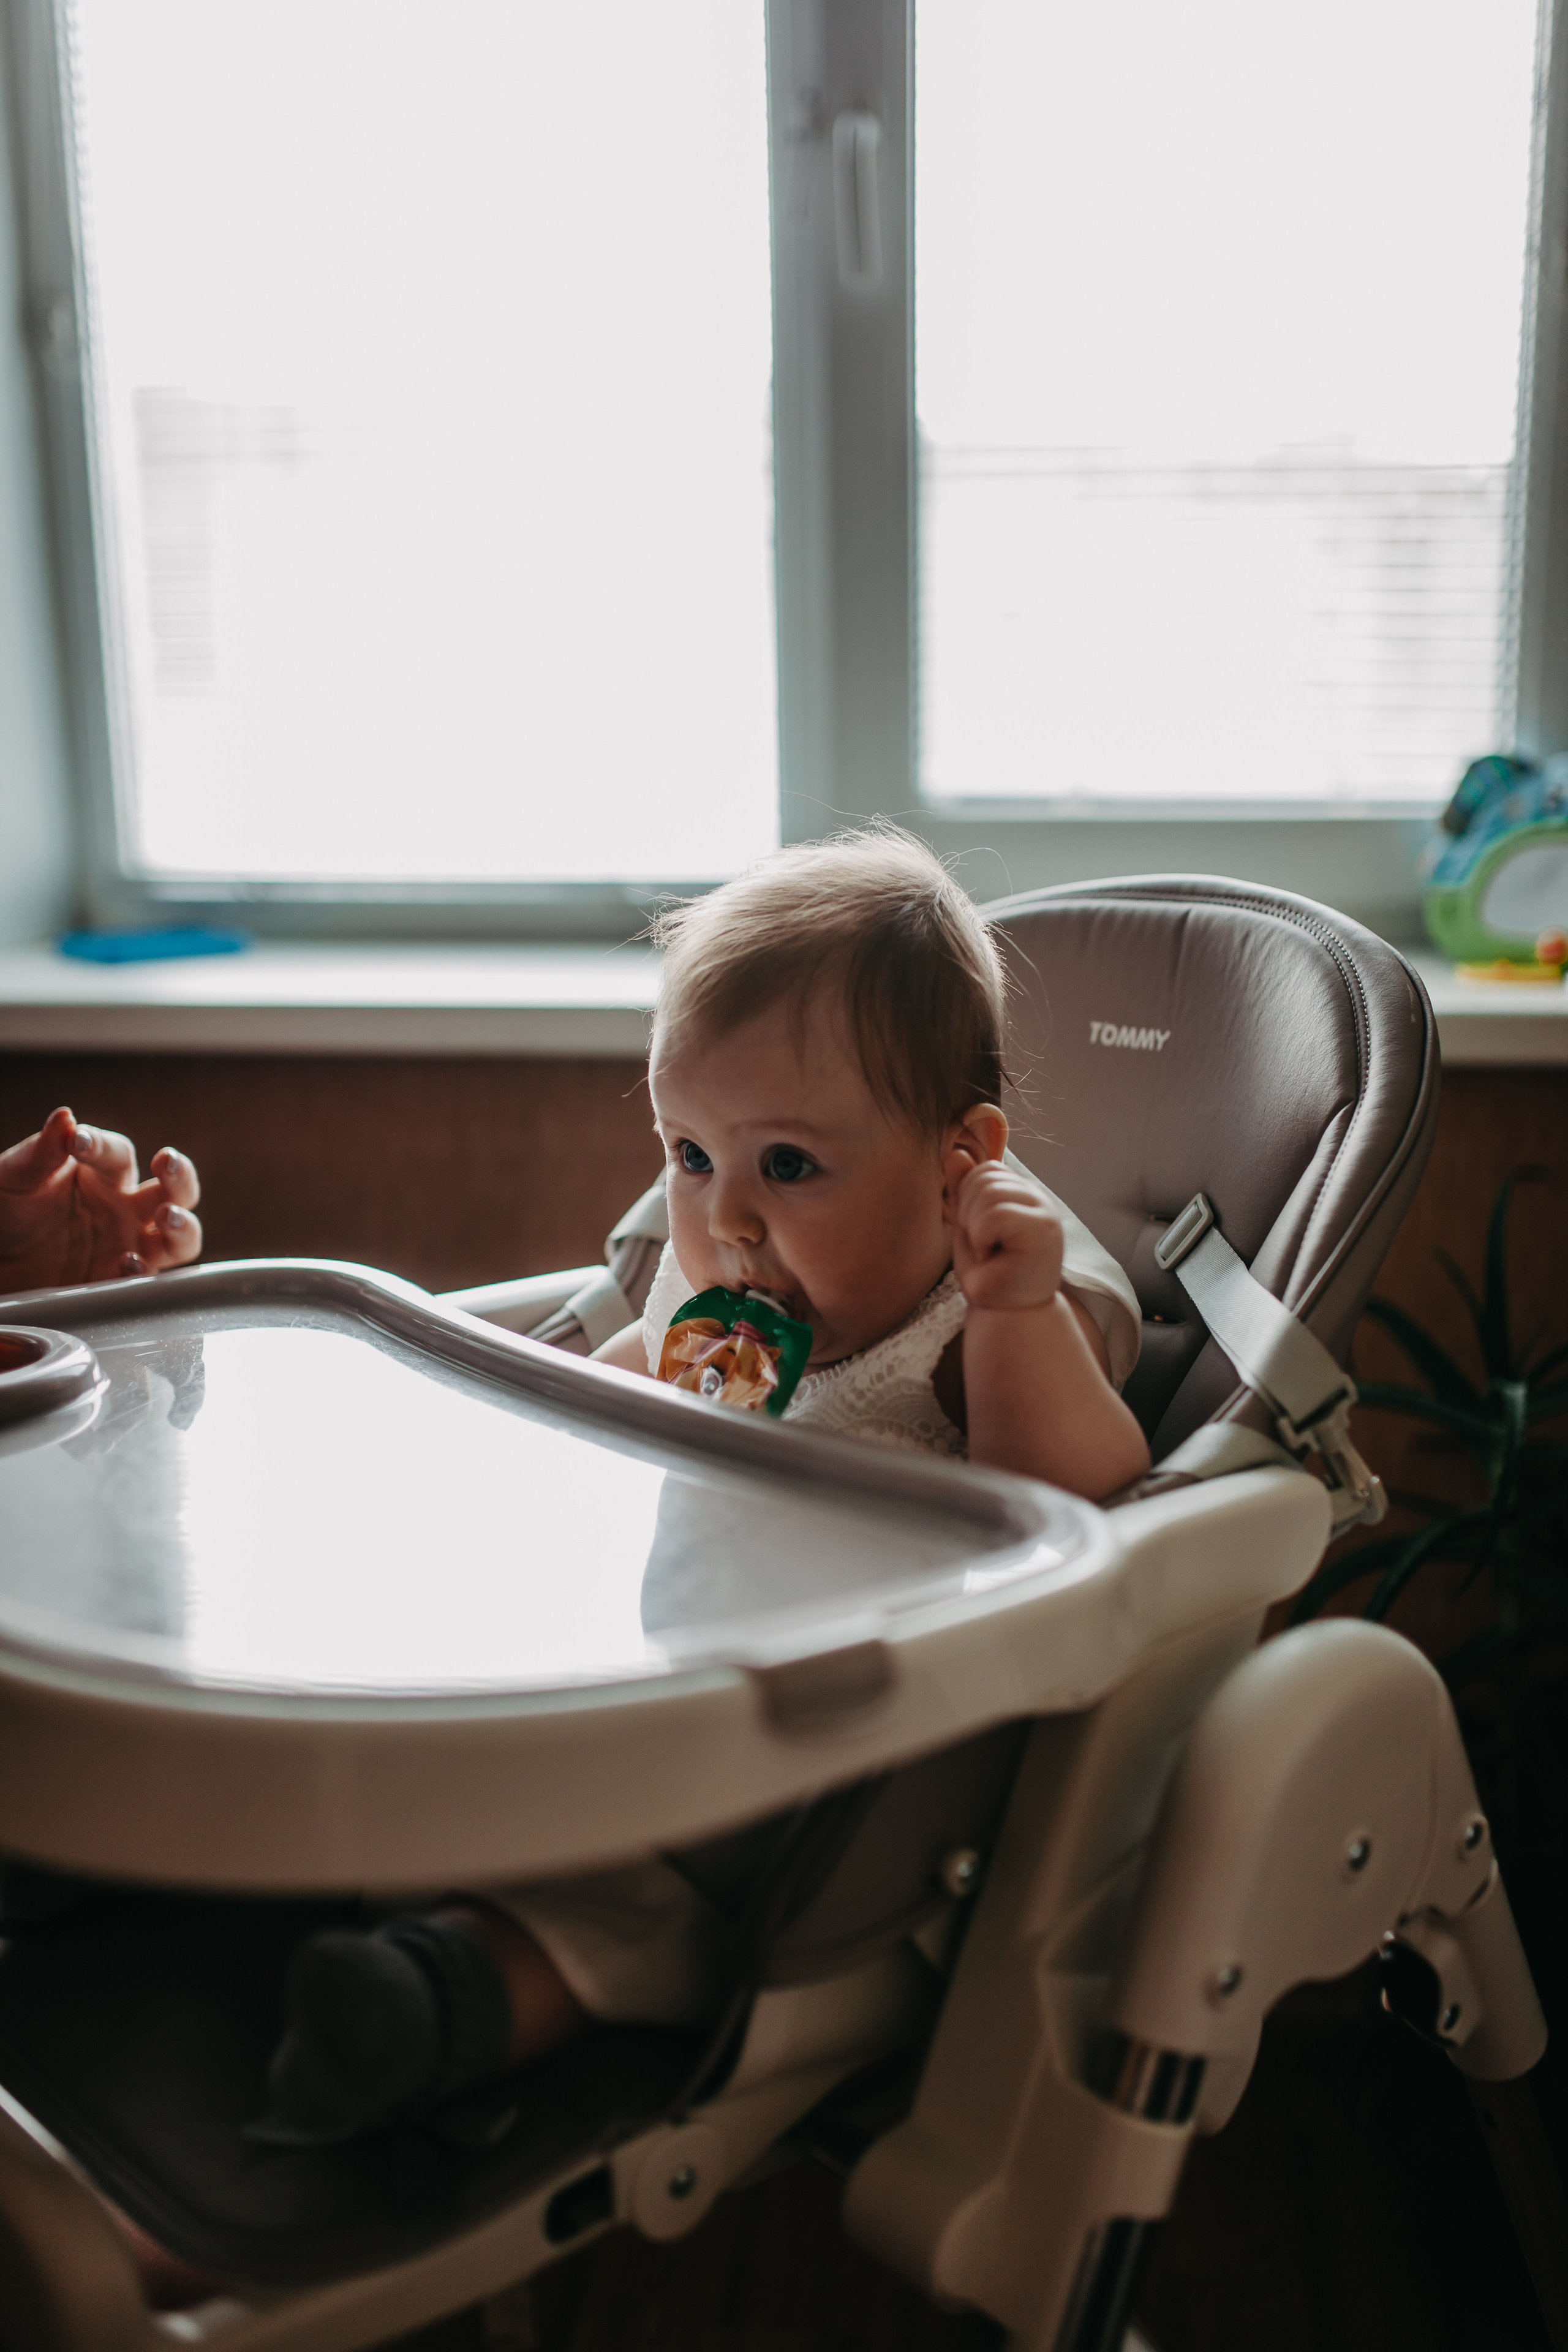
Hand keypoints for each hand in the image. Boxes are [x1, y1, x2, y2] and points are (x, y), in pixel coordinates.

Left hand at [0, 1107, 203, 1293]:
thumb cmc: (3, 1211)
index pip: (118, 1154)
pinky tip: (127, 1263)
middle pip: (174, 1190)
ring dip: (182, 1226)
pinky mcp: (116, 1281)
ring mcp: (128, 1245)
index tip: (77, 1140)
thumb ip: (40, 1152)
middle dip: (180, 1175)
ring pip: (180, 1237)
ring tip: (165, 1217)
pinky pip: (146, 1279)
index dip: (101, 1146)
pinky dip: (143, 1272)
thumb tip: (65, 1117)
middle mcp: (125, 1208)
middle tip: (168, 1162)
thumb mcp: (12, 1177)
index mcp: (101, 1175)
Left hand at [944, 1146, 1063, 1312]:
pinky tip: (995, 1257)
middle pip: (985, 1176)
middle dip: (969, 1213)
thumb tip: (956, 1152)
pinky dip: (982, 1238)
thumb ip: (963, 1190)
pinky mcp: (1043, 1229)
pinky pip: (995, 1214)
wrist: (1008, 1316)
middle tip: (983, 1247)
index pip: (986, 1169)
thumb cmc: (990, 1275)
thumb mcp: (968, 1226)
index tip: (978, 1235)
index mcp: (1023, 1194)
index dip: (968, 1200)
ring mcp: (1045, 1212)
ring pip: (989, 1193)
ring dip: (975, 1228)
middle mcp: (1039, 1198)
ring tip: (989, 1252)